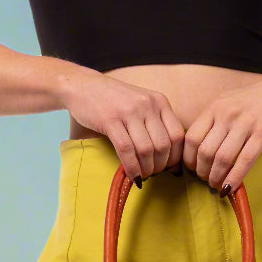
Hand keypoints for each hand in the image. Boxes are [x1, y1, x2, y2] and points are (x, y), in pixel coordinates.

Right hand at [59, 68, 185, 185]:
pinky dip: (131, 167)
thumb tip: (171, 156)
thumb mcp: (141, 104)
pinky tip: (132, 176)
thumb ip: (156, 123)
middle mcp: (148, 105)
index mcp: (159, 101)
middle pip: (163, 145)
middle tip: (152, 174)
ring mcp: (129, 111)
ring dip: (146, 169)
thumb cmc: (114, 100)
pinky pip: (126, 149)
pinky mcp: (110, 120)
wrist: (83, 85)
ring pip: (146, 149)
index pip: (178, 135)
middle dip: (160, 166)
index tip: (169, 168)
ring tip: (142, 175)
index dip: (176, 157)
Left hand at [183, 68, 261, 193]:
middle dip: (201, 171)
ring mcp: (245, 124)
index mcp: (215, 107)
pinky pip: (244, 161)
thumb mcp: (229, 102)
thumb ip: (213, 120)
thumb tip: (197, 147)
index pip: (191, 138)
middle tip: (205, 179)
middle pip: (204, 151)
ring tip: (216, 185)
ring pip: (222, 159)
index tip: (192, 169)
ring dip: (216, 177)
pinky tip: (230, 188)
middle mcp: (227, 115)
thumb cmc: (257, 99)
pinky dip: (234, 178)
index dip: (188, 159)